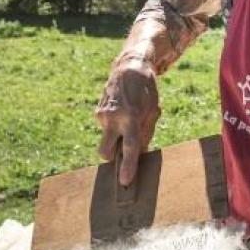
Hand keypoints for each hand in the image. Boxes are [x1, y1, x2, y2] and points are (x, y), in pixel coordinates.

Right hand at [95, 60, 159, 186]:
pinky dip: (114, 127)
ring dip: (116, 138)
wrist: (130, 67)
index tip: (125, 181)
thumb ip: (145, 135)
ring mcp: (102, 115)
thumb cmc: (146, 92)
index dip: (128, 166)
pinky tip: (123, 112)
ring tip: (130, 120)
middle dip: (112, 158)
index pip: (130, 148)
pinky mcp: (97, 111)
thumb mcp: (152, 112)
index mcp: (131, 118)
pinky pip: (106, 128)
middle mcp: (113, 118)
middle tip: (123, 153)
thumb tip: (138, 155)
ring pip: (106, 139)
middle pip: (105, 152)